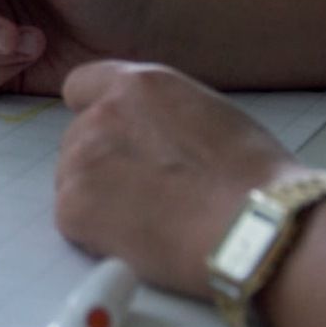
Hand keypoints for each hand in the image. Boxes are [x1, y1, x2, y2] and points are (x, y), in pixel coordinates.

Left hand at [55, 60, 305, 296]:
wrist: (253, 227)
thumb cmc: (252, 178)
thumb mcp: (206, 114)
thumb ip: (160, 116)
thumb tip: (149, 136)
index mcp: (137, 85)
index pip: (81, 86)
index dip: (93, 112)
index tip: (108, 137)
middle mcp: (100, 115)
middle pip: (77, 140)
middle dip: (101, 164)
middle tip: (143, 192)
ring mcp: (81, 161)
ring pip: (72, 180)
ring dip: (97, 199)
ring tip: (149, 220)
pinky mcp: (73, 207)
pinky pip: (72, 221)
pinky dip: (95, 234)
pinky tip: (138, 240)